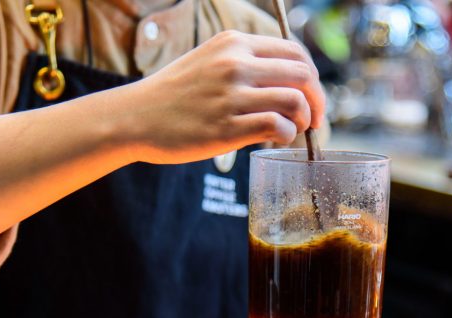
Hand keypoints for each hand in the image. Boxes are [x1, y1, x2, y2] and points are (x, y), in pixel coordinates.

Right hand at [124, 30, 324, 163]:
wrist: (134, 117)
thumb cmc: (173, 95)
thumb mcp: (208, 60)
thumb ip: (244, 63)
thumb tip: (287, 81)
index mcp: (233, 43)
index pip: (294, 51)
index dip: (312, 76)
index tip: (311, 96)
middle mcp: (235, 64)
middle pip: (302, 75)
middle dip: (317, 100)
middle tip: (314, 120)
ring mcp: (231, 96)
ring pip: (295, 101)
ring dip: (303, 120)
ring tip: (293, 131)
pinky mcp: (226, 127)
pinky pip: (277, 126)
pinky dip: (285, 135)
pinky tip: (275, 140)